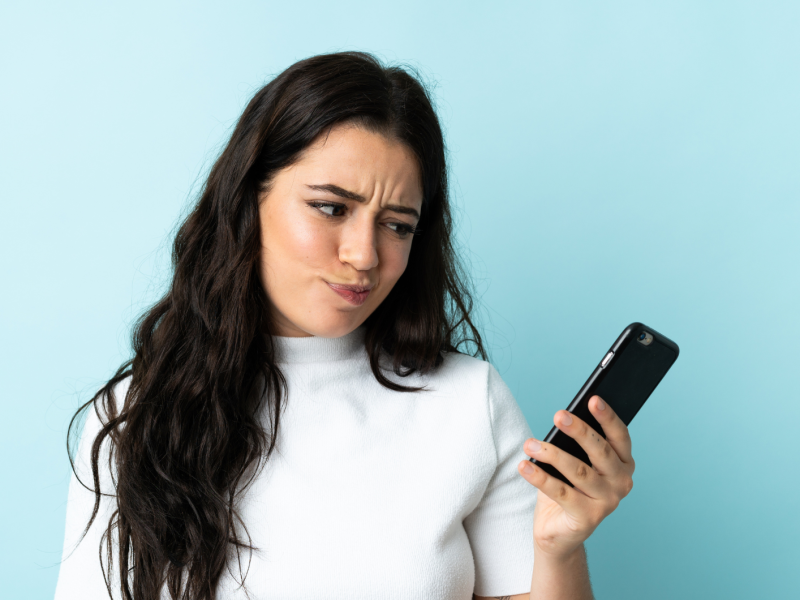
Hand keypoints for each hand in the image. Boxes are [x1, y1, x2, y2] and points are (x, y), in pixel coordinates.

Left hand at [517, 395, 634, 559]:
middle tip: (558, 415)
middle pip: (600, 451)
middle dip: (579, 430)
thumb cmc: (567, 487)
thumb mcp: (573, 461)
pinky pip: (561, 493)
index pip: (620, 436)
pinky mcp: (588, 519)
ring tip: (530, 444)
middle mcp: (621, 483)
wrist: (559, 532)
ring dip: (551, 454)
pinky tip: (524, 466)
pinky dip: (540, 478)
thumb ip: (575, 444)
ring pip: (578, 471)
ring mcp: (608, 502)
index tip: (593, 399)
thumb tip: (564, 418)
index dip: (607, 417)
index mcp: (623, 463)